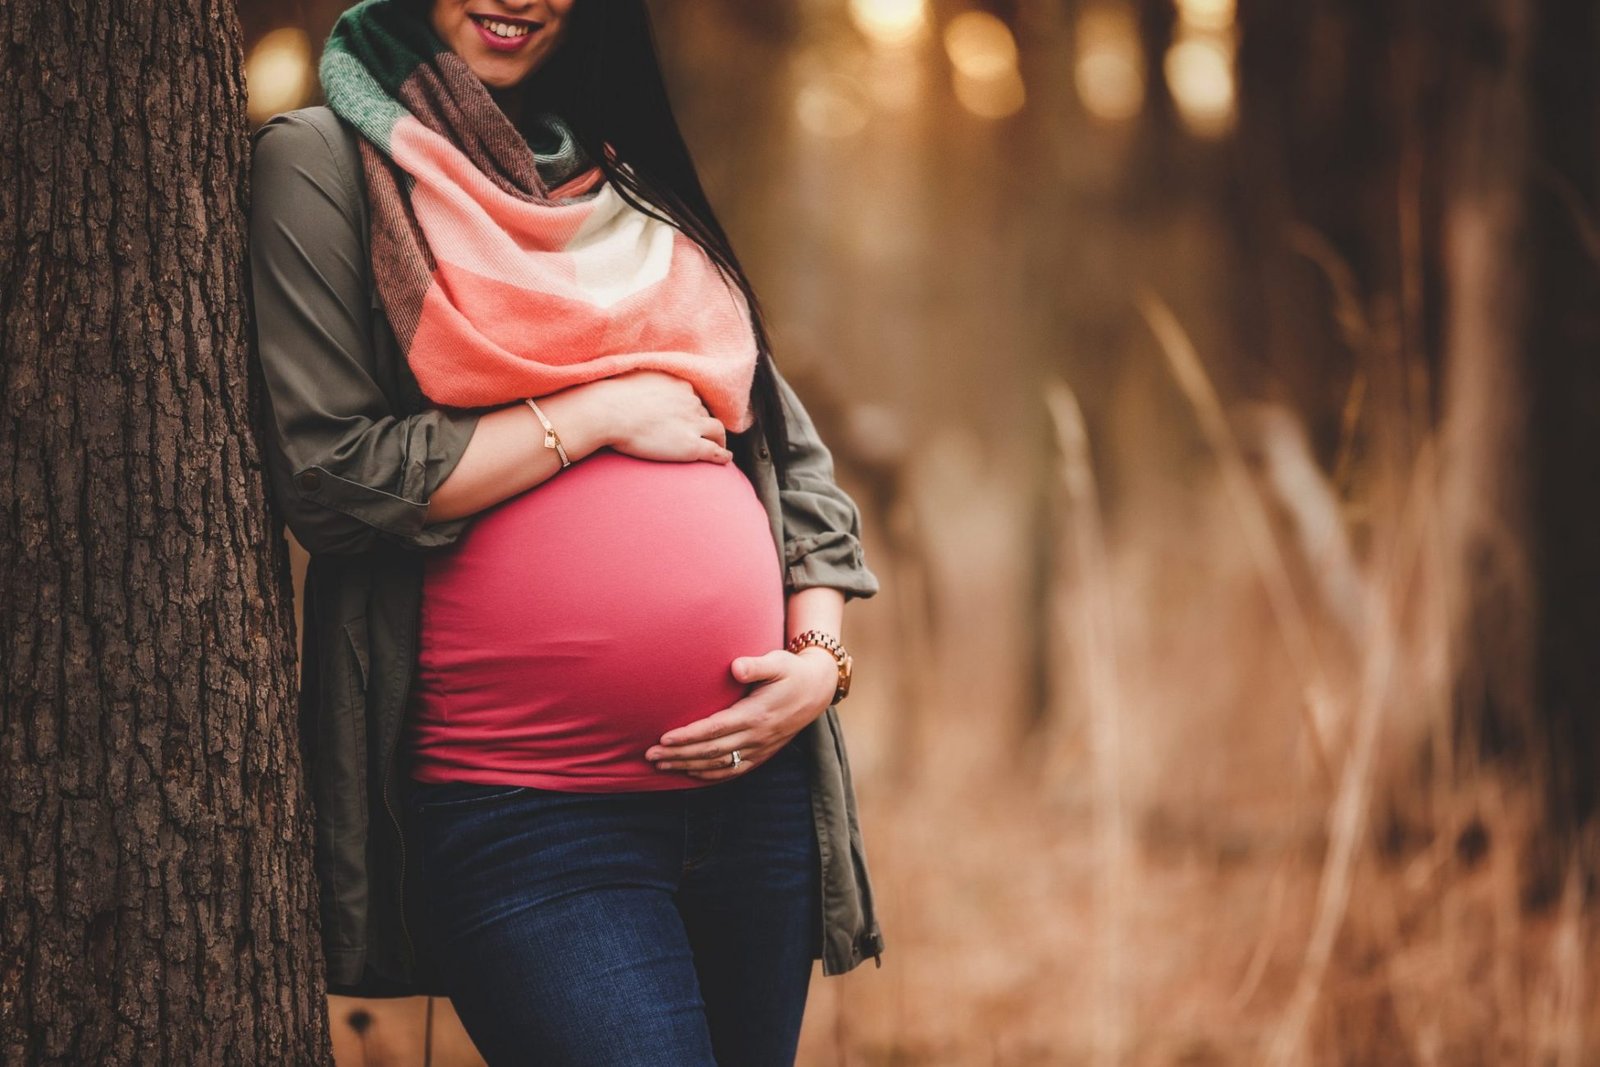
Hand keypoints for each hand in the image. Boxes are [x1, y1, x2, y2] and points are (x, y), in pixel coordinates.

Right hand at [589, 369, 731, 464]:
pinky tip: (725, 459)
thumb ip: (645, 384)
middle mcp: (690, 401)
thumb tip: (637, 388)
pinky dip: (723, 455)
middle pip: (704, 412)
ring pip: (716, 430)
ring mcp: (692, 423)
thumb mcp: (633, 381)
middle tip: (702, 433)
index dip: (692, 408)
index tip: (690, 415)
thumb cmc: (611, 398)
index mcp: (678, 385)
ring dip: (719, 437)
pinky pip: (714, 451)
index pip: (692, 397)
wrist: (609, 412)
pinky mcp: (690, 445)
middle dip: (703, 422)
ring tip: (719, 446)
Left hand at [645, 647, 839, 779]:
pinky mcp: (763, 754)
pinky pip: (734, 770)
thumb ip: (756, 665)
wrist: (817, 690)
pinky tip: (691, 773)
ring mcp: (760, 748)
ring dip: (688, 767)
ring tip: (662, 765)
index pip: (716, 729)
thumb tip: (736, 667)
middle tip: (650, 756)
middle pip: (711, 751)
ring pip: (719, 765)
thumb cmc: (791, 671)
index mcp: (756, 714)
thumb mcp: (778, 662)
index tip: (664, 739)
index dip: (689, 736)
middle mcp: (757, 736)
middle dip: (679, 755)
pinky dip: (710, 775)